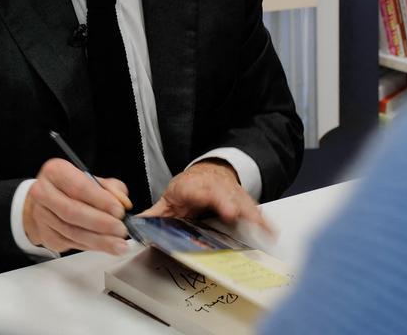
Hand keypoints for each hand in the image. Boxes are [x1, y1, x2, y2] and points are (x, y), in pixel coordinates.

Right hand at [23, 158, 131, 254]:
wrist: (46, 201)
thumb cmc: (71, 187)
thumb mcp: (91, 179)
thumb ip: (110, 188)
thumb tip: (123, 203)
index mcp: (55, 172)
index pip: (79, 187)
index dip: (101, 200)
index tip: (119, 210)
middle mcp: (43, 193)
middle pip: (73, 212)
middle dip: (101, 223)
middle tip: (120, 229)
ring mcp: (42, 216)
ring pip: (72, 232)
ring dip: (99, 240)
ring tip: (118, 244)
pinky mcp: (45, 235)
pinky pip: (71, 243)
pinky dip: (91, 246)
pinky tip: (104, 246)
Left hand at [139, 160, 273, 235]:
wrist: (206, 174)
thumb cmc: (187, 189)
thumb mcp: (169, 200)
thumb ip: (155, 214)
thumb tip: (135, 227)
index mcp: (192, 187)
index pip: (200, 190)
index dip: (212, 197)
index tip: (223, 209)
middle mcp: (214, 188)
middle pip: (224, 195)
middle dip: (231, 205)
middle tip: (236, 215)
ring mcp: (230, 193)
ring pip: (242, 201)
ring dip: (252, 214)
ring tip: (264, 229)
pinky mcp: (242, 201)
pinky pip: (253, 210)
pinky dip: (263, 220)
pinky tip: (271, 231)